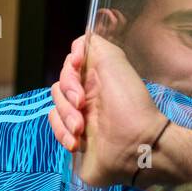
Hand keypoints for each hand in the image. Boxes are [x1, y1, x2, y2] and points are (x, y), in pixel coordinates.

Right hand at [49, 33, 166, 187]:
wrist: (136, 146)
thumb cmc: (129, 104)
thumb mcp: (115, 63)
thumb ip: (94, 46)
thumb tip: (78, 44)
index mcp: (98, 78)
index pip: (70, 65)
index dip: (69, 66)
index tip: (76, 66)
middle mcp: (88, 96)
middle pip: (59, 86)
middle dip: (68, 94)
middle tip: (82, 104)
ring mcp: (80, 118)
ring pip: (55, 108)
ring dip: (66, 117)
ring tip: (81, 129)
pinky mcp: (74, 138)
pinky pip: (56, 129)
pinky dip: (63, 134)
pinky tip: (77, 143)